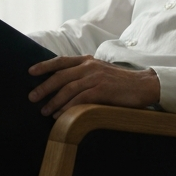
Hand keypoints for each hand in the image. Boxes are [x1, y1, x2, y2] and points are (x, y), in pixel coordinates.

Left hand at [27, 55, 160, 118]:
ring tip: (44, 111)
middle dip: (44, 86)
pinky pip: (81, 99)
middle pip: (61, 75)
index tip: (30, 71)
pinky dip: (68, 108)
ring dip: (54, 101)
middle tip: (32, 97)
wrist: (144, 85)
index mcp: (87, 60)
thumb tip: (64, 85)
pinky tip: (60, 115)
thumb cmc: (121, 82)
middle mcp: (89, 65)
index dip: (44, 65)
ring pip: (68, 88)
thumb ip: (84, 74)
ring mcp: (96, 77)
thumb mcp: (100, 72)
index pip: (61, 60)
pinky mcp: (103, 90)